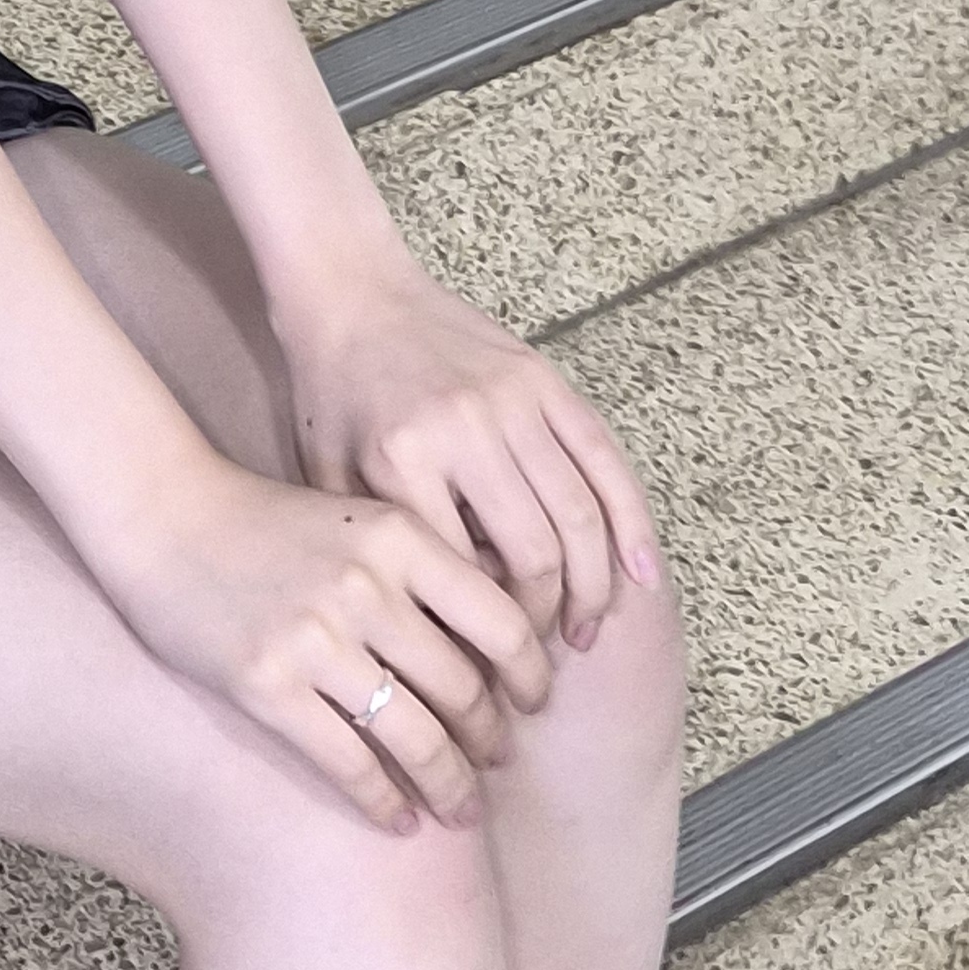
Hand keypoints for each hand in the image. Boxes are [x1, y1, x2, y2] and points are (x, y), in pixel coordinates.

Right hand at [94, 451, 551, 833]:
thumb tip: (496, 645)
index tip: (535, 702)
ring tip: (460, 807)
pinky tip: (399, 818)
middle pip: (464, 688)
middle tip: (497, 762)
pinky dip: (384, 801)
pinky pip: (349, 763)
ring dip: (449, 785)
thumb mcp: (359, 519)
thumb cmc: (267, 521)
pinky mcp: (268, 686)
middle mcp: (366, 587)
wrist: (163, 514)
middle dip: (490, 740)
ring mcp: (315, 639)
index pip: (502, 621)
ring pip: (416, 736)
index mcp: (399, 537)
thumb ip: (422, 566)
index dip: (532, 674)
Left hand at [278, 248, 664, 656]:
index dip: (481, 641)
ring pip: (580, 514)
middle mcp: (465, 431)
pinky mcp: (542, 379)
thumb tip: (424, 642)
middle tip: (540, 670)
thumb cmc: (331, 392)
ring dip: (594, 587)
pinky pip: (603, 458)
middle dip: (545, 626)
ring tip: (584, 633)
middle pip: (535, 554)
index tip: (484, 680)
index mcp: (402, 461)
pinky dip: (630, 520)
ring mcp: (512, 400)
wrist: (349, 289)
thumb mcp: (328, 478)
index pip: (463, 578)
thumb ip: (380, 550)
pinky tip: (640, 575)